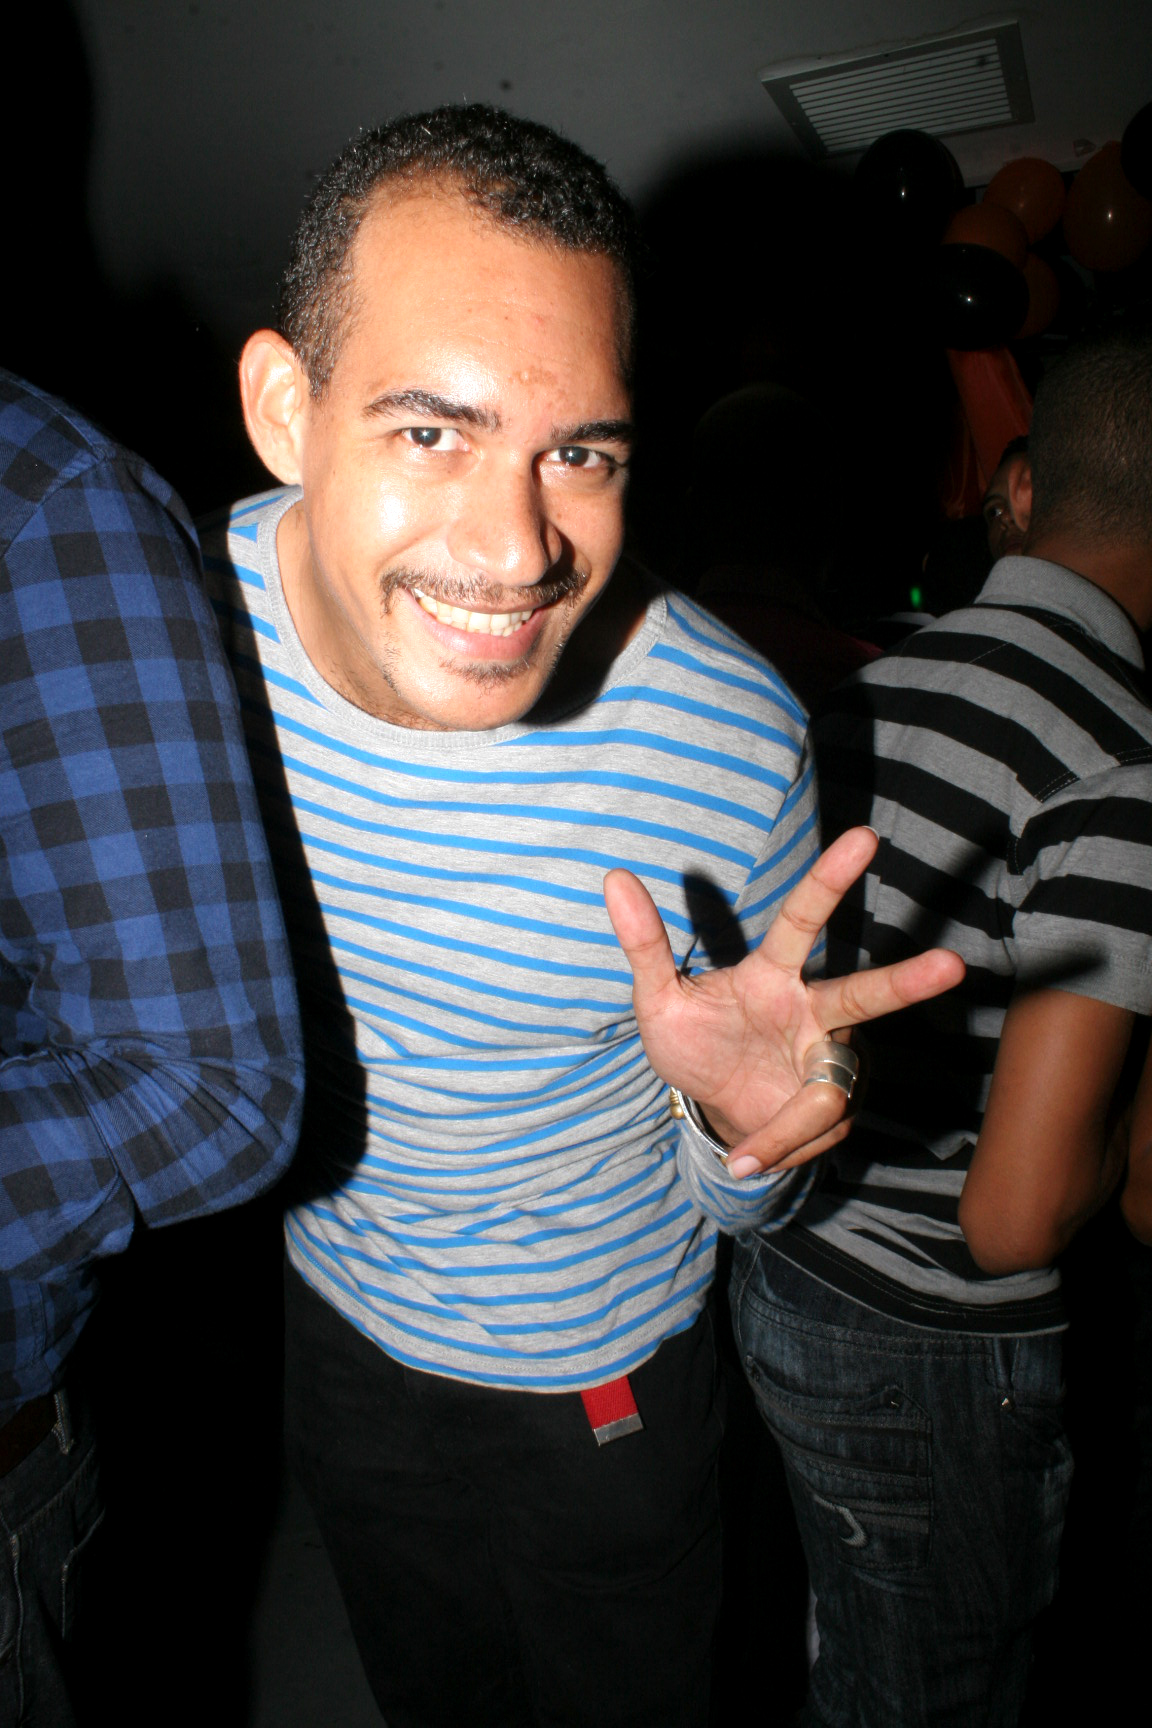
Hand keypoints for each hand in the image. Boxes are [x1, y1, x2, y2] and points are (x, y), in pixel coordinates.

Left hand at [603, 827, 964, 1177]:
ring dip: (795, 1124)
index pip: (804, 921)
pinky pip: (810, 1130)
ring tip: (745, 1156)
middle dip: (908, 982)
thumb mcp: (657, 999)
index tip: (865, 838)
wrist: (711, 1110)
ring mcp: (830, 1061)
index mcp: (773, 975)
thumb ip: (644, 942)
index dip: (831, 881)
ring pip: (832, 1089)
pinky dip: (772, 1147)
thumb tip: (613, 878)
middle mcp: (814, 1012)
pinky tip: (745, 1160)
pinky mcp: (835, 1108)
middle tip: (953, 965)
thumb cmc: (693, 1041)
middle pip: (865, 996)